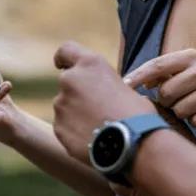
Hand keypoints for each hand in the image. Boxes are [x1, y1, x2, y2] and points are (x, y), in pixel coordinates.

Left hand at [52, 41, 154, 163]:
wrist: (134, 145)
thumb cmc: (138, 115)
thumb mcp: (125, 88)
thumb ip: (106, 86)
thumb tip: (103, 96)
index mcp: (90, 64)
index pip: (66, 50)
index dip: (63, 59)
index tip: (62, 65)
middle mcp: (70, 79)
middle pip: (67, 83)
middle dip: (77, 93)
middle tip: (97, 109)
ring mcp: (61, 104)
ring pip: (65, 107)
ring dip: (77, 115)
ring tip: (100, 129)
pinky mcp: (58, 127)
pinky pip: (64, 127)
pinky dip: (75, 132)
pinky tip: (94, 140)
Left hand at [124, 48, 195, 151]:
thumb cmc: (190, 93)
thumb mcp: (175, 78)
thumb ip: (155, 75)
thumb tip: (127, 82)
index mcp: (191, 56)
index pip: (158, 65)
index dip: (139, 76)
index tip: (124, 86)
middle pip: (167, 91)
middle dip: (165, 101)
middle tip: (174, 102)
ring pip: (180, 108)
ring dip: (180, 113)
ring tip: (188, 108)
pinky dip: (194, 122)